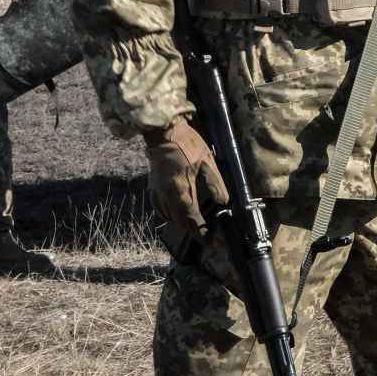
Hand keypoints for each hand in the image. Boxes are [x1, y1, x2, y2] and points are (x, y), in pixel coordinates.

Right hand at [145, 121, 230, 237]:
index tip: (213, 242)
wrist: (163, 133)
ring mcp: (157, 193)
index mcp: (180, 189)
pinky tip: (179, 214)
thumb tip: (223, 202)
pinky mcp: (153, 189)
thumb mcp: (207, 162)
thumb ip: (215, 184)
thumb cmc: (187, 145)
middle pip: (180, 222)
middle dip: (194, 232)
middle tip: (209, 238)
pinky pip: (161, 210)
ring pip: (170, 218)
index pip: (192, 219)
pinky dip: (171, 215)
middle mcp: (166, 195)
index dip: (202, 232)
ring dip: (183, 224)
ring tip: (197, 227)